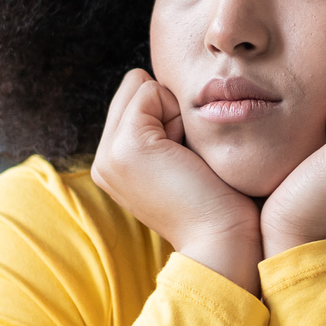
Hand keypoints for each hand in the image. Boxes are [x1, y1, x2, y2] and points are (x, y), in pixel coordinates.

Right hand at [90, 68, 261, 292]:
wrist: (222, 239)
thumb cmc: (218, 201)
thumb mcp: (180, 159)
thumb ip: (163, 129)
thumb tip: (168, 89)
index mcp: (113, 164)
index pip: (133, 99)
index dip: (170, 114)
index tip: (185, 158)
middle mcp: (102, 158)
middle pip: (134, 87)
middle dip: (169, 109)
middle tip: (186, 156)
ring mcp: (109, 153)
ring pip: (142, 86)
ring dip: (175, 113)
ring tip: (185, 158)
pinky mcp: (127, 145)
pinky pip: (150, 91)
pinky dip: (178, 114)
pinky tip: (185, 155)